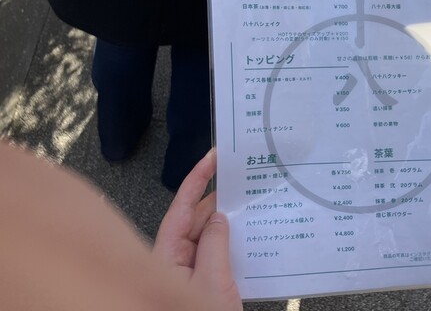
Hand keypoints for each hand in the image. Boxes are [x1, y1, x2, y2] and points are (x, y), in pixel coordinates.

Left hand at [153, 149, 241, 309]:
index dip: (196, 180)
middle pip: (195, 219)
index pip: (180, 208)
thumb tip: (218, 217)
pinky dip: (234, 241)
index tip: (213, 158)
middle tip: (240, 177)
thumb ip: (215, 246)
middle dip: (217, 197)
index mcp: (168, 257)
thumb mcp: (213, 284)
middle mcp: (177, 260)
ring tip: (250, 200)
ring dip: (228, 219)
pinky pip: (218, 253)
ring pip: (209, 235)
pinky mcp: (207, 281)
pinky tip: (251, 233)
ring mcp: (191, 271)